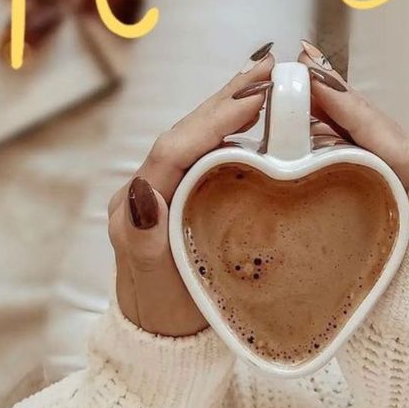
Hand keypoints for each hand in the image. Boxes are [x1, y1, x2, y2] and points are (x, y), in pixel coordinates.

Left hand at [108, 42, 274, 335]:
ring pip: (200, 136)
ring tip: (266, 79)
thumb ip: (143, 237)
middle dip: (226, 98)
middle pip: (188, 131)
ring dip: (231, 105)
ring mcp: (170, 190)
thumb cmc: (158, 312)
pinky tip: (259, 117)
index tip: (252, 98)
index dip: (212, 121)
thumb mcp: (151, 280)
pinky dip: (234, 129)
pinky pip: (210, 152)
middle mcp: (152, 186)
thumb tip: (144, 190)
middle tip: (268, 68)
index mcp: (140, 201)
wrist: (160, 339)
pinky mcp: (188, 196)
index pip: (175, 148)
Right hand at [299, 40, 408, 238]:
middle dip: (332, 93)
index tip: (316, 78)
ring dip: (320, 110)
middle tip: (299, 60)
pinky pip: (335, 163)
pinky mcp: (357, 205)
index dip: (349, 105)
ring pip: (347, 141)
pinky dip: (314, 140)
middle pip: (364, 128)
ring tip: (290, 82)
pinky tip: (291, 129)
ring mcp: (376, 191)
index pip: (383, 134)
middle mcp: (399, 179)